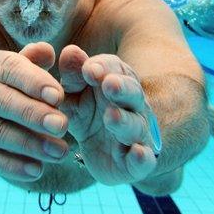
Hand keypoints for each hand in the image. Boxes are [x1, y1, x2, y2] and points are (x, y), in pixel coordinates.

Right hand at [0, 43, 69, 181]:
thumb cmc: (9, 88)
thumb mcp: (21, 69)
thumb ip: (37, 60)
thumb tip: (49, 52)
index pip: (11, 69)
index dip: (34, 82)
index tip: (59, 96)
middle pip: (1, 101)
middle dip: (33, 114)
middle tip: (62, 126)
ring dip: (29, 144)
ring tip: (59, 152)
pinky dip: (11, 166)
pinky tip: (36, 171)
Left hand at [58, 45, 160, 184]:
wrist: (103, 151)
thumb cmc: (88, 112)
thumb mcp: (74, 93)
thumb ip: (72, 75)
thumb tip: (69, 51)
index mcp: (116, 82)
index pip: (113, 68)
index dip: (102, 68)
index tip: (88, 69)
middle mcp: (131, 105)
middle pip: (131, 93)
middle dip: (121, 88)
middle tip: (109, 84)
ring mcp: (136, 132)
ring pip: (134, 125)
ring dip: (124, 121)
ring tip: (111, 117)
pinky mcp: (136, 162)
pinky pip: (144, 160)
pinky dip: (142, 157)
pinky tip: (137, 154)